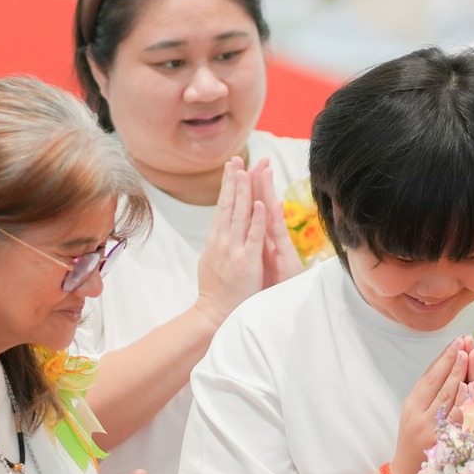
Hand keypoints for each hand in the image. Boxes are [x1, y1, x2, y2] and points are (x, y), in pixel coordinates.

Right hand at [194, 157, 265, 326]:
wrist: (214, 314)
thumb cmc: (216, 290)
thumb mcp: (212, 260)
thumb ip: (218, 242)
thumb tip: (218, 228)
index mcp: (216, 238)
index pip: (223, 205)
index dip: (228, 185)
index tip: (232, 166)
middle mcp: (223, 240)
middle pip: (230, 204)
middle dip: (234, 180)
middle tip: (236, 159)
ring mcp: (235, 249)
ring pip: (241, 214)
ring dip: (245, 191)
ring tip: (247, 171)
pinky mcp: (248, 261)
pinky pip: (254, 236)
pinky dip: (258, 219)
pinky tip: (261, 203)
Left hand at [251, 158, 302, 287]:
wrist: (275, 315)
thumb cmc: (260, 293)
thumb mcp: (256, 265)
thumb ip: (254, 244)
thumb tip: (247, 229)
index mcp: (265, 241)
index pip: (259, 209)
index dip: (255, 188)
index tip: (248, 167)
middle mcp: (273, 241)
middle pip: (266, 206)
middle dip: (261, 182)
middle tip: (259, 158)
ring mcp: (279, 248)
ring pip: (271, 214)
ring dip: (267, 191)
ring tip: (263, 169)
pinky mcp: (283, 259)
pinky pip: (275, 236)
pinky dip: (271, 218)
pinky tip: (269, 202)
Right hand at [392, 338, 467, 473]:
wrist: (406, 473)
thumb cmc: (414, 438)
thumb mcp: (414, 413)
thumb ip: (428, 392)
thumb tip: (446, 364)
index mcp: (411, 405)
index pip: (429, 376)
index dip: (443, 358)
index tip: (455, 342)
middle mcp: (420, 415)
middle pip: (439, 383)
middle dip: (453, 361)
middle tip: (465, 343)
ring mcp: (433, 429)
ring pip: (448, 397)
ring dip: (460, 375)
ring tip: (469, 356)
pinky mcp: (445, 441)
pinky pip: (457, 417)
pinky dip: (464, 400)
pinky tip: (471, 386)